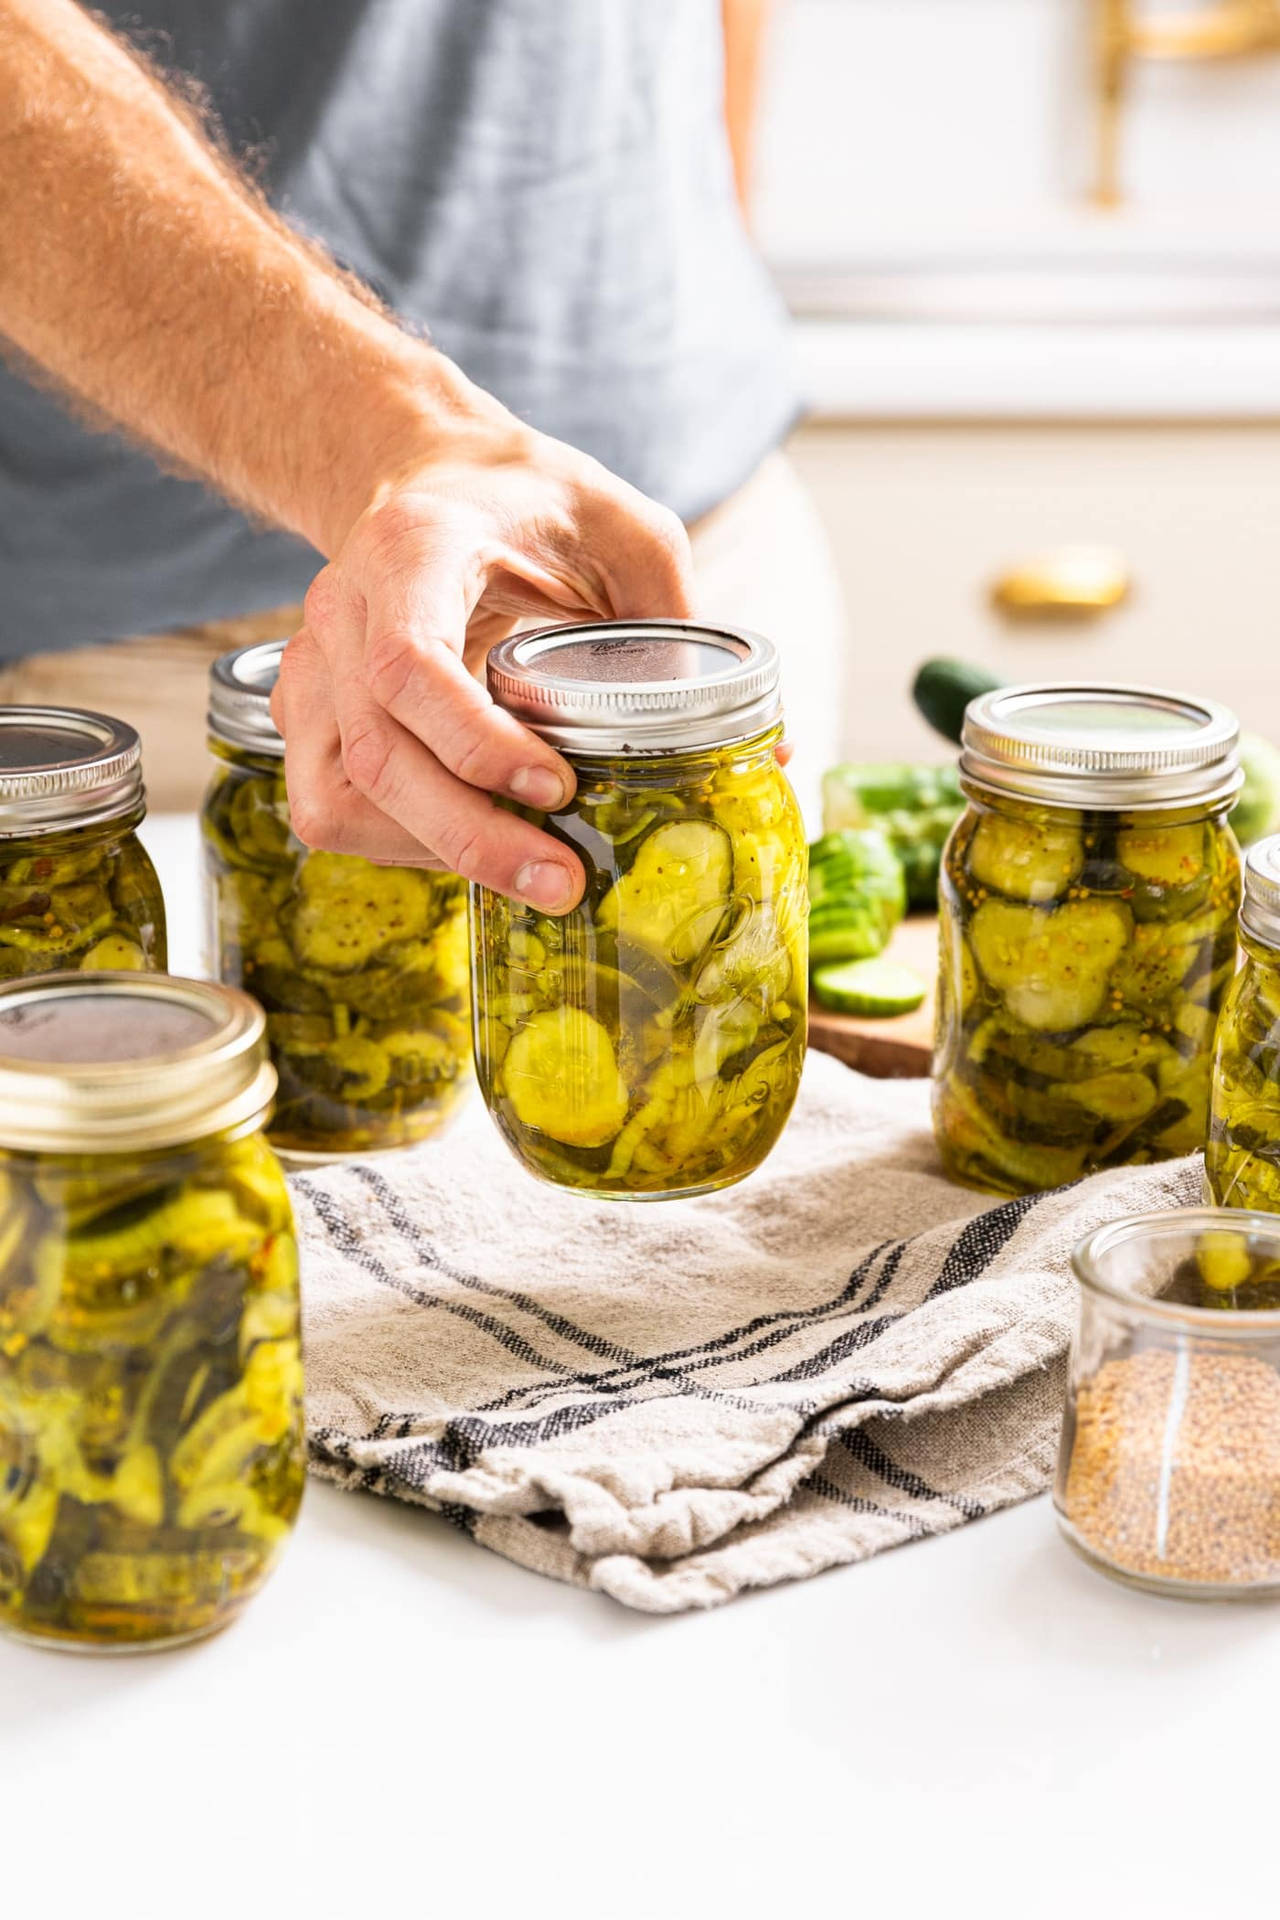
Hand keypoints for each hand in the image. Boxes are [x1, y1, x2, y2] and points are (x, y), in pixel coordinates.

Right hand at [270, 377, 695, 910]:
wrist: (429, 475)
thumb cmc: (528, 501)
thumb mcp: (623, 529)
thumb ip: (681, 627)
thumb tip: (772, 751)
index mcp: (415, 549)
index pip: (409, 663)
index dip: (478, 743)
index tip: (558, 787)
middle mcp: (342, 608)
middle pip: (379, 753)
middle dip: (473, 837)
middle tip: (561, 882)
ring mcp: (310, 663)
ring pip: (340, 795)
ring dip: (433, 853)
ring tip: (527, 874)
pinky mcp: (306, 710)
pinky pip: (329, 805)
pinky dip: (397, 846)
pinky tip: (470, 847)